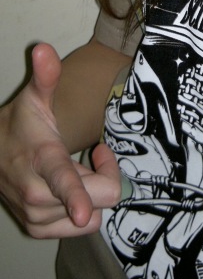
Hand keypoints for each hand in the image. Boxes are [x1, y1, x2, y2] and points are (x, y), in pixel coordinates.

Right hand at [0, 42, 120, 237]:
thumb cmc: (21, 126)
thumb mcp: (34, 99)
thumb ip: (46, 76)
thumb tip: (43, 48)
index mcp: (41, 159)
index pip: (61, 179)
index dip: (75, 197)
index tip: (81, 211)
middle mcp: (37, 194)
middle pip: (99, 198)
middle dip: (106, 175)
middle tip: (98, 153)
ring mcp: (37, 216)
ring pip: (93, 215)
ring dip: (94, 193)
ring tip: (81, 169)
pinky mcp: (38, 230)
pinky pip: (83, 228)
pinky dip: (85, 210)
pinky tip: (73, 191)